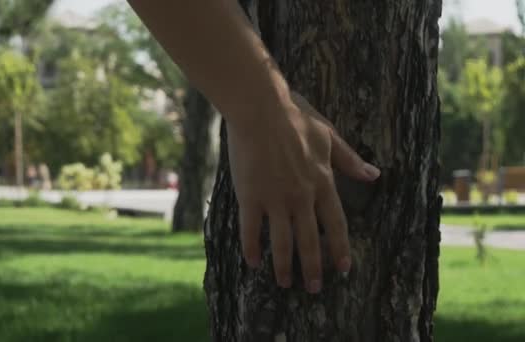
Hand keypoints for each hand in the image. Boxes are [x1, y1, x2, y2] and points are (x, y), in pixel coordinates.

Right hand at [227, 91, 379, 293]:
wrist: (261, 108)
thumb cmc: (295, 116)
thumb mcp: (329, 136)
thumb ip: (349, 160)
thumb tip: (375, 175)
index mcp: (322, 182)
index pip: (335, 223)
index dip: (339, 248)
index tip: (343, 268)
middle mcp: (302, 196)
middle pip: (309, 240)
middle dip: (313, 267)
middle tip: (314, 288)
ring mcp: (275, 198)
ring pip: (282, 241)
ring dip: (285, 266)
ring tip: (285, 283)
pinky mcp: (250, 196)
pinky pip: (252, 229)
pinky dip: (252, 248)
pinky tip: (252, 263)